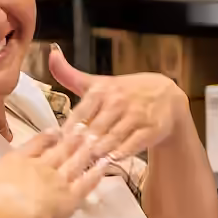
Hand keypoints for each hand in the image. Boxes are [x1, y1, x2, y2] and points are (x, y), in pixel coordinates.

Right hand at [0, 118, 104, 217]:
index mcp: (20, 160)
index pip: (36, 144)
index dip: (47, 137)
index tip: (56, 129)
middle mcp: (43, 166)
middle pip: (60, 149)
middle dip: (74, 138)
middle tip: (87, 128)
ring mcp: (60, 180)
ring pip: (77, 161)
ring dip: (88, 150)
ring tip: (98, 140)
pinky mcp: (73, 197)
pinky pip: (89, 182)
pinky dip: (99, 172)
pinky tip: (108, 164)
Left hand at [47, 45, 190, 161]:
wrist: (166, 96)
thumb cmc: (125, 92)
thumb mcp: (99, 82)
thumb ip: (70, 74)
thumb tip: (51, 53)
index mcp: (102, 90)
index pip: (80, 113)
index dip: (67, 131)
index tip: (56, 144)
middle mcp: (119, 101)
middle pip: (94, 129)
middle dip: (80, 146)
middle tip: (67, 162)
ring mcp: (136, 115)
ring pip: (112, 139)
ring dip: (98, 152)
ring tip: (84, 164)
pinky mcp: (151, 129)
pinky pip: (132, 145)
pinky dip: (120, 154)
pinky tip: (109, 162)